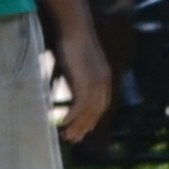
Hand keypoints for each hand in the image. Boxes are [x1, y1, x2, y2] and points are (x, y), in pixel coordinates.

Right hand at [53, 21, 114, 142]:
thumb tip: (74, 91)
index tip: (83, 129)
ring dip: (77, 125)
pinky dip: (73, 116)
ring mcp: (96, 83)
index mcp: (104, 78)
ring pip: (88, 111)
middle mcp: (103, 83)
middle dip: (84, 126)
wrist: (75, 30)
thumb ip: (80, 78)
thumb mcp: (79, 65)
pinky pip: (80, 105)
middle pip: (96, 111)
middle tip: (73, 138)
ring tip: (67, 135)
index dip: (92, 119)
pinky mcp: (86, 82)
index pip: (101, 105)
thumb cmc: (74, 43)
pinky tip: (64, 122)